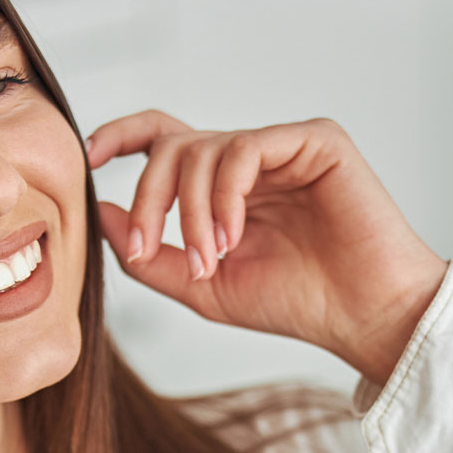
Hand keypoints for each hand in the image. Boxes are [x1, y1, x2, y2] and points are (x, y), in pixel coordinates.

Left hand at [84, 110, 447, 383]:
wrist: (363, 317)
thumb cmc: (297, 304)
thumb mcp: (202, 288)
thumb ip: (148, 254)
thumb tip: (100, 212)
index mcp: (227, 186)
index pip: (167, 139)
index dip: (123, 135)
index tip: (89, 156)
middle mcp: (254, 160)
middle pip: (174, 145)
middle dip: (149, 197)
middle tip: (146, 246)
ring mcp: (285, 147)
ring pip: (205, 148)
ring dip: (191, 209)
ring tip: (210, 258)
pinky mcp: (317, 140)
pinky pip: (246, 147)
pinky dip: (226, 193)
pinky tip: (233, 235)